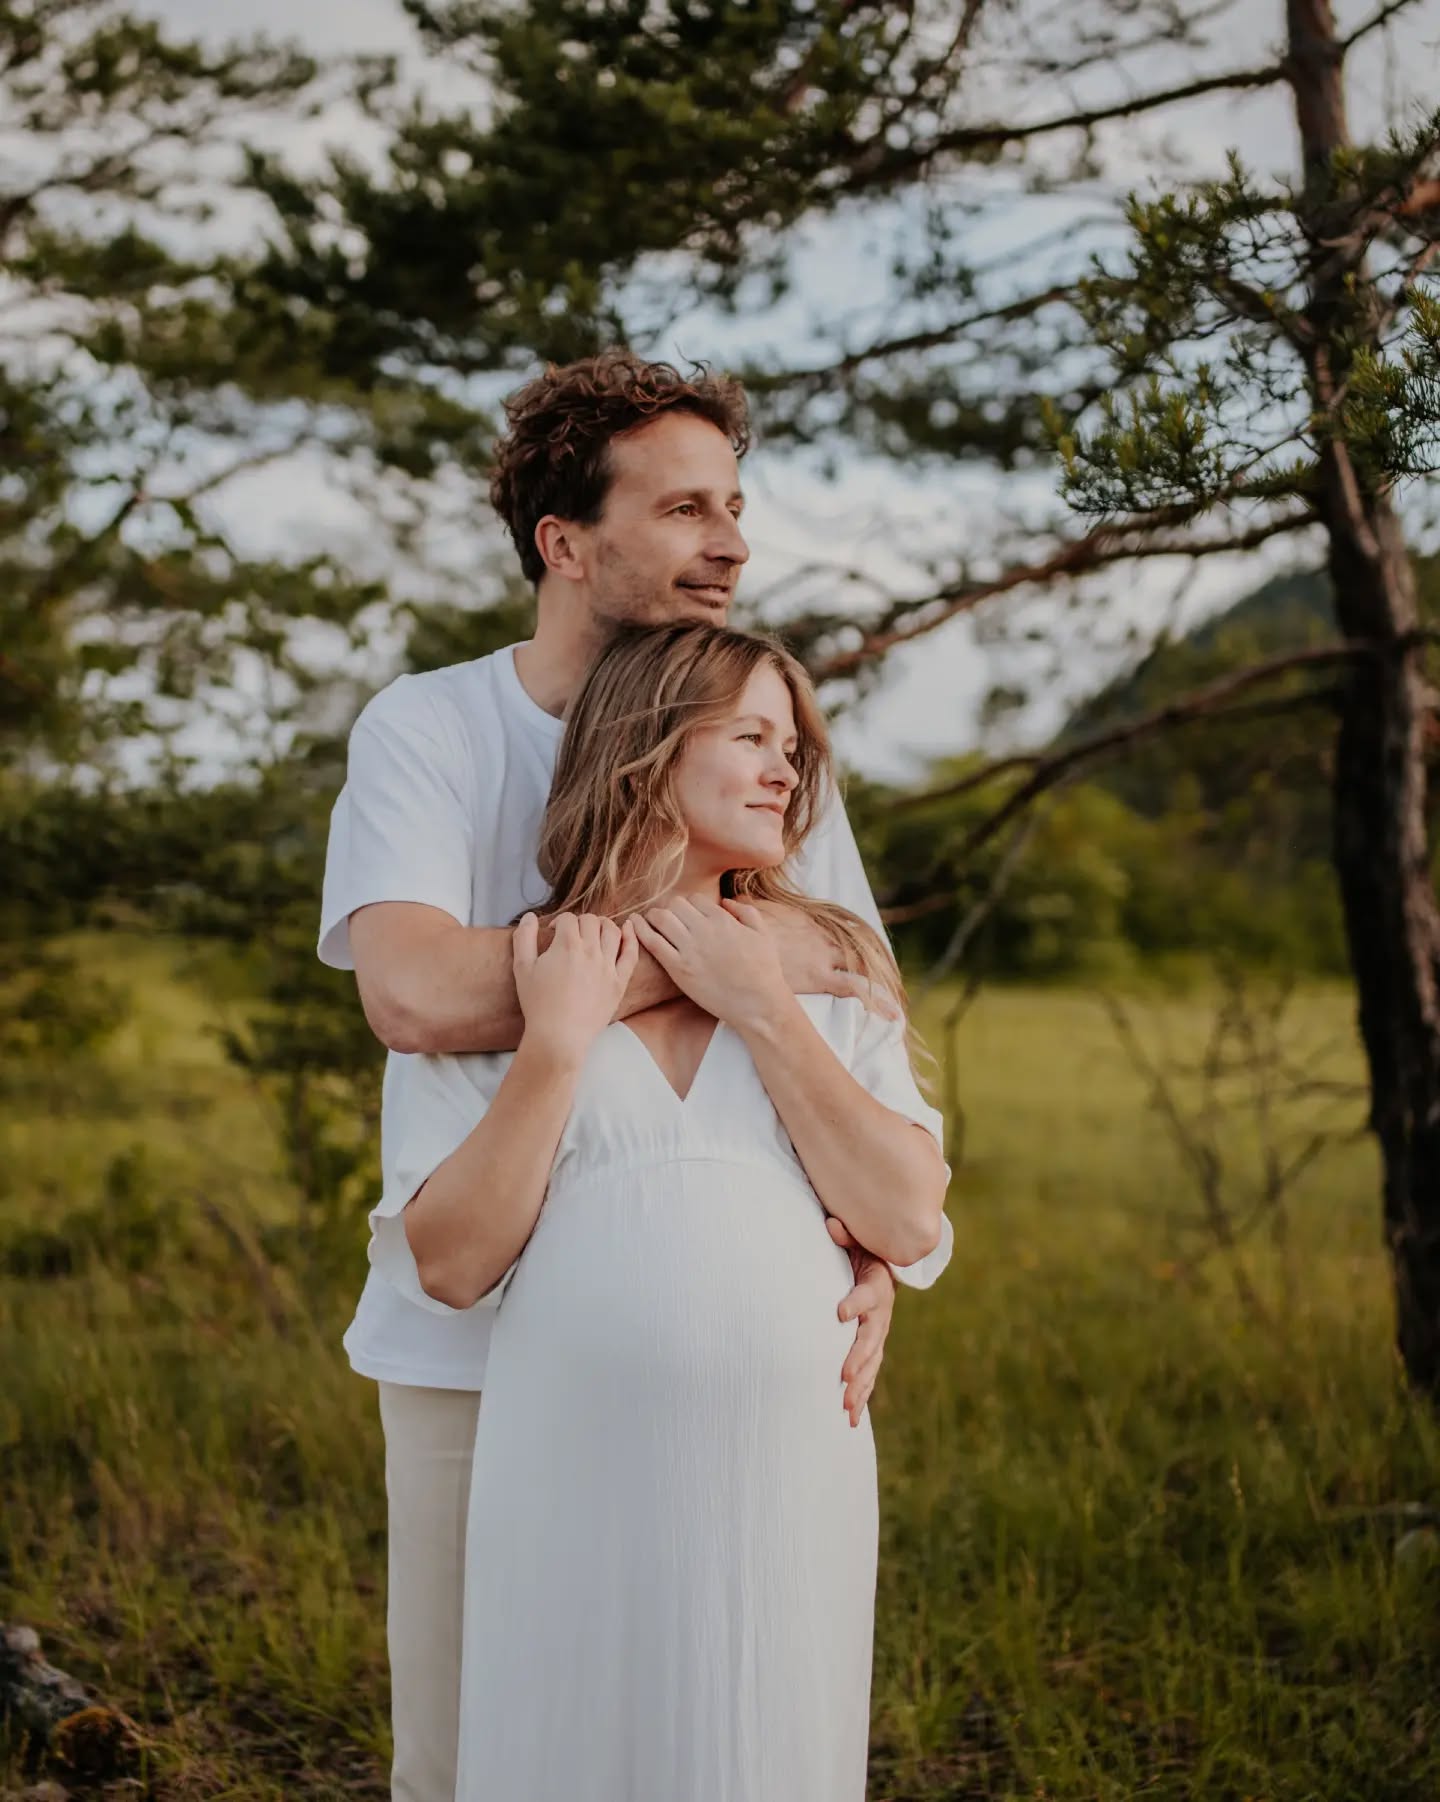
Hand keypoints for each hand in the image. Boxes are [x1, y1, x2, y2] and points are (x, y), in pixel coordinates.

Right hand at [513, 912, 638, 1062]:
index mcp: (566, 945)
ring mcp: (608, 967)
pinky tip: (630, 928)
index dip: (559, 922)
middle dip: (580, 922)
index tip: (554, 933)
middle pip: (591, 921)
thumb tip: (529, 916)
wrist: (559, 1037)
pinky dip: (632, 937)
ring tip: (596, 931)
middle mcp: (590, 951)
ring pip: (613, 931)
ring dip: (604, 925)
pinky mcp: (619, 982)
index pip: (568, 919)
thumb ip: (524, 938)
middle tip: (573, 934)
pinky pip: (631, 954)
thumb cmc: (538, 1004)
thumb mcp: (522, 968)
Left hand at [632, 896, 790, 1032]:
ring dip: (653, 917)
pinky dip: (640, 931)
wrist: (759, 1004)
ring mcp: (690, 950)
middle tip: (666, 919)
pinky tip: (634, 925)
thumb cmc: (764, 971)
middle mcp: (704, 930)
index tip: (686, 916)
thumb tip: (726, 901)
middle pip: (675, 905)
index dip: (688, 906)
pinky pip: (653, 943)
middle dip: (670, 909)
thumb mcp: (763, 934)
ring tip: (651, 922)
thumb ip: (746, 911)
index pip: (694, 899)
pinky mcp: (679, 969)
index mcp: (723, 920)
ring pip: (661, 919)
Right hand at [747, 900, 897, 1014]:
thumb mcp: (744, 911)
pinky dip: (875, 1002)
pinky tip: (892, 1015)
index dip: (849, 941)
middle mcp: (822, 937)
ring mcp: (824, 957)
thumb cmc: (740, 930)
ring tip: (898, 1003)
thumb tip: (727, 901)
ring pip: (861, 965)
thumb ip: (743, 906)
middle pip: (855, 947)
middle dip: (871, 961)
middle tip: (890, 976)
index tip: (865, 947)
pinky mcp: (820, 978)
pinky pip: (854, 989)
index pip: (837, 930)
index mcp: (808, 922)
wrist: (741, 946)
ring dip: (879, 980)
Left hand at [827, 1217, 895, 1427]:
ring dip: (859, 1387)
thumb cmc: (863, 1251)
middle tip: (844, 1377)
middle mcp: (880, 1315)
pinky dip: (861, 1398)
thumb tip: (831, 1224)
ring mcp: (878, 1335)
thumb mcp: (858, 1239)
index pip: (866, 1295)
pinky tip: (850, 1421)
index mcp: (877, 1285)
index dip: (854, 1303)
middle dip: (858, 1359)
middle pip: (871, 1339)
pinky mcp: (871, 1349)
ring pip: (871, 1364)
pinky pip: (868, 1375)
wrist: (883, 1267)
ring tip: (846, 1408)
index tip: (839, 1313)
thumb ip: (846, 1234)